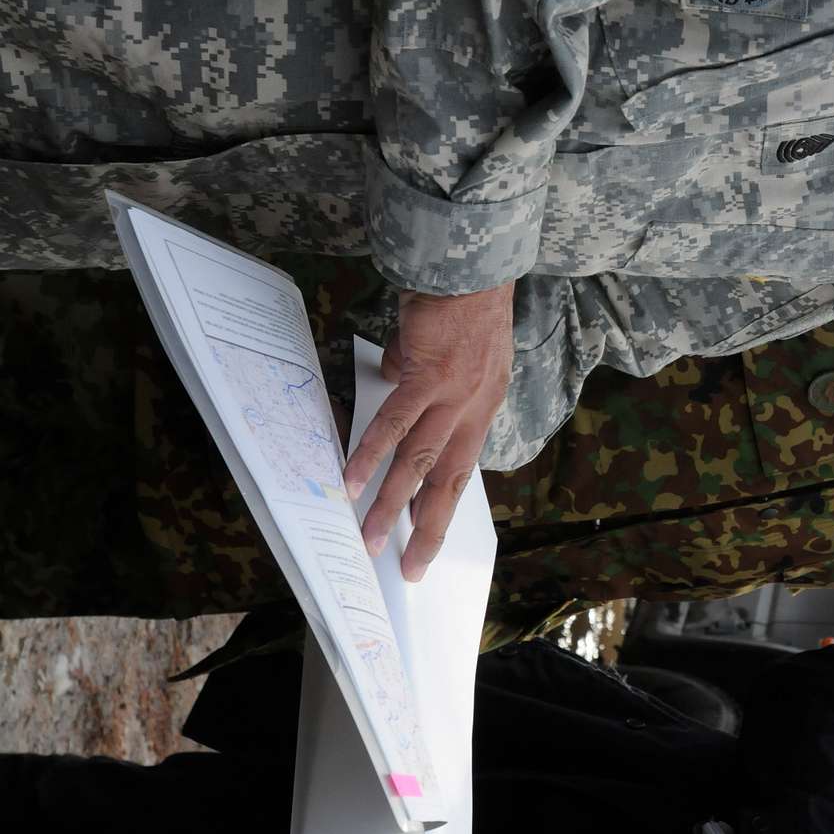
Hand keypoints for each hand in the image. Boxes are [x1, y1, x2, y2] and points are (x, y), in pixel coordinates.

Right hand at [344, 282, 513, 580]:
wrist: (472, 266)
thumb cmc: (461, 301)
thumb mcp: (454, 350)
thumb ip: (424, 376)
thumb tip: (393, 385)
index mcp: (482, 406)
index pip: (460, 467)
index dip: (441, 503)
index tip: (423, 535)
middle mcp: (474, 409)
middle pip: (448, 481)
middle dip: (426, 528)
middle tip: (411, 567)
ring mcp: (454, 396)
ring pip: (420, 464)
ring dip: (390, 504)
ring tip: (368, 537)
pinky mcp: (430, 378)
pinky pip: (395, 425)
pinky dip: (370, 454)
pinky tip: (350, 479)